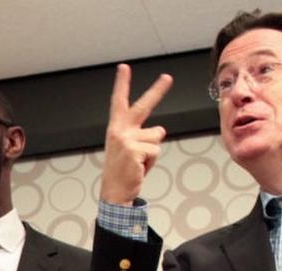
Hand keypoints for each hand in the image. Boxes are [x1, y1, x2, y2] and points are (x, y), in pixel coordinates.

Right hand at [100, 63, 172, 205]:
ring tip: (139, 162)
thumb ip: (143, 135)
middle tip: (168, 77)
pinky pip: (156, 150)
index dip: (122, 84)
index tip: (124, 68)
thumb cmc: (122, 170)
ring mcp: (127, 140)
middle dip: (157, 90)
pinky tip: (139, 167)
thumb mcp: (129, 149)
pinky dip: (152, 161)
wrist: (114, 191)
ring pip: (156, 136)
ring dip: (152, 151)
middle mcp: (120, 130)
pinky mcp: (135, 150)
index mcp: (117, 127)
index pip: (119, 102)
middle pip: (143, 106)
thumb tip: (160, 129)